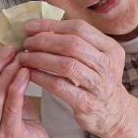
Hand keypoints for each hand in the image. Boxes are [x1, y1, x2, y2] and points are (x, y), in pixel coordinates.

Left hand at [18, 18, 128, 137]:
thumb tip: (41, 28)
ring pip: (66, 64)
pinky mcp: (87, 103)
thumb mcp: (97, 57)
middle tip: (26, 43)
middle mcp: (107, 65)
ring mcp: (98, 85)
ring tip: (24, 57)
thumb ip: (78, 42)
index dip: (51, 25)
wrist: (113, 112)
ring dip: (40, 58)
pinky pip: (60, 86)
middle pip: (72, 44)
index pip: (79, 28)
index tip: (30, 27)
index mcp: (110, 48)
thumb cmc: (98, 80)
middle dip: (44, 41)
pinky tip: (29, 74)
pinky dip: (42, 78)